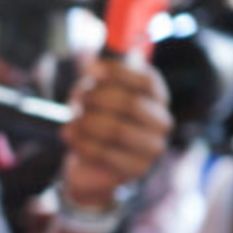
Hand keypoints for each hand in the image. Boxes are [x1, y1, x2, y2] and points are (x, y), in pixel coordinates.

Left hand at [60, 58, 171, 207]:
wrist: (89, 165)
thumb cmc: (94, 121)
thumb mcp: (92, 94)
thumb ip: (94, 78)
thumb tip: (89, 63)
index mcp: (156, 97)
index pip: (146, 80)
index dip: (117, 72)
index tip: (89, 70)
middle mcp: (161, 121)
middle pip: (131, 103)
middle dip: (97, 99)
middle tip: (77, 100)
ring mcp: (153, 147)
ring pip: (117, 129)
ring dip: (87, 122)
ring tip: (71, 121)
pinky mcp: (137, 169)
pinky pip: (105, 152)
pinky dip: (82, 142)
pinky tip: (71, 135)